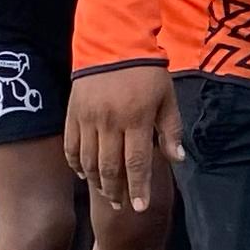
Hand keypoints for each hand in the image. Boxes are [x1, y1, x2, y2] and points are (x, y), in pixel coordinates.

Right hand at [66, 66, 181, 212]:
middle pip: (110, 168)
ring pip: (89, 161)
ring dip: (97, 182)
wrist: (114, 42)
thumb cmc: (146, 71)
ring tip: (106, 194)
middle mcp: (110, 122)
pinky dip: (76, 164)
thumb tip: (177, 159)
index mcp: (136, 119)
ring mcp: (88, 119)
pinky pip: (71, 146)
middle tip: (121, 206)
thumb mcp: (167, 98)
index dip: (138, 188)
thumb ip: (171, 130)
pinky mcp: (73, 113)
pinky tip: (84, 174)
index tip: (140, 207)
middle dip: (116, 191)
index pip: (136, 163)